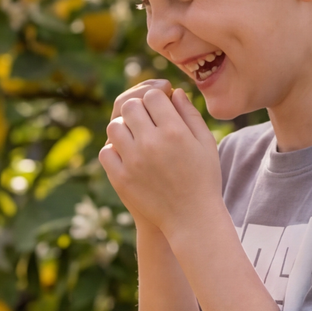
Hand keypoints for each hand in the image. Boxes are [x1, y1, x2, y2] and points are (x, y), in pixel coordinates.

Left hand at [100, 84, 224, 242]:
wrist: (192, 218)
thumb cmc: (204, 178)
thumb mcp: (205, 143)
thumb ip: (190, 115)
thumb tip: (174, 92)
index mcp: (174, 131)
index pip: (152, 96)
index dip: (156, 96)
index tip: (160, 105)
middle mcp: (151, 143)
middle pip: (130, 107)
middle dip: (138, 107)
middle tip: (146, 117)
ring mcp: (133, 161)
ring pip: (114, 127)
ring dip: (123, 127)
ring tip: (135, 135)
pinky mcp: (121, 178)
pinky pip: (106, 151)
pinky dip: (113, 149)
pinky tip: (126, 153)